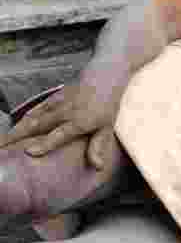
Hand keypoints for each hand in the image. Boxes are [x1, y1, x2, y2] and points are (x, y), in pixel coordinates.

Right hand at [0, 79, 123, 168]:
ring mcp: (56, 104)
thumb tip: (98, 167)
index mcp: (80, 121)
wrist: (104, 75)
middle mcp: (65, 113)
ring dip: (14, 131)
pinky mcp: (50, 99)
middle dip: (17, 139)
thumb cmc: (107, 104)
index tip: (30, 152)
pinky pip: (33, 111)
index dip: (45, 143)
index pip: (60, 134)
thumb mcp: (107, 126)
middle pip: (37, 127)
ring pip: (31, 119)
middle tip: (1, 151)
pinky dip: (20, 120)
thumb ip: (98, 146)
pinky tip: (12, 131)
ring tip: (2, 144)